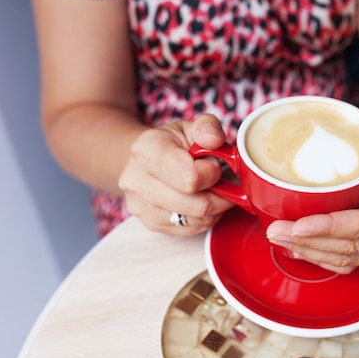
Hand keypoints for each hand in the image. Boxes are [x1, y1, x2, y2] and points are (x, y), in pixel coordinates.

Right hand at [119, 114, 234, 235]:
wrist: (145, 160)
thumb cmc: (173, 144)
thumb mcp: (191, 127)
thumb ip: (207, 127)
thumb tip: (214, 139)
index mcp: (147, 150)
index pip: (191, 178)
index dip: (212, 173)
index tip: (213, 165)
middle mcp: (136, 180)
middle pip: (196, 205)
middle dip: (219, 195)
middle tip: (222, 183)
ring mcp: (139, 205)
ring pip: (196, 220)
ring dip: (214, 209)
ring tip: (212, 191)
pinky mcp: (149, 224)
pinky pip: (189, 230)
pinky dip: (203, 219)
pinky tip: (200, 202)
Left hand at [266, 115, 358, 272]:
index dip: (330, 229)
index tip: (299, 225)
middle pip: (351, 247)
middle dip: (310, 242)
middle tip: (276, 231)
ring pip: (345, 257)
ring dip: (309, 251)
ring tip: (278, 237)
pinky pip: (345, 258)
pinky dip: (318, 255)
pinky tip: (295, 248)